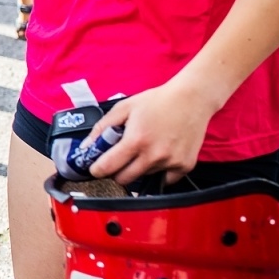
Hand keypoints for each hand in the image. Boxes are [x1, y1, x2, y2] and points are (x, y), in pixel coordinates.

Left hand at [87, 82, 217, 184]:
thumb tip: (86, 147)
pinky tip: (160, 154)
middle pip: (124, 179)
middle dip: (116, 171)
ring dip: (139, 168)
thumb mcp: (123, 108)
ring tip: (145, 148)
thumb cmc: (157, 101)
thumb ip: (102, 128)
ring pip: (144, 177)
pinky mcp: (185, 166)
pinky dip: (159, 171)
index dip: (97, 169)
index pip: (108, 168)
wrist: (192, 99)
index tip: (96, 167)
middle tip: (119, 158)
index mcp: (136, 140)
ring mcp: (171, 162)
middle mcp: (154, 155)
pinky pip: (165, 179)